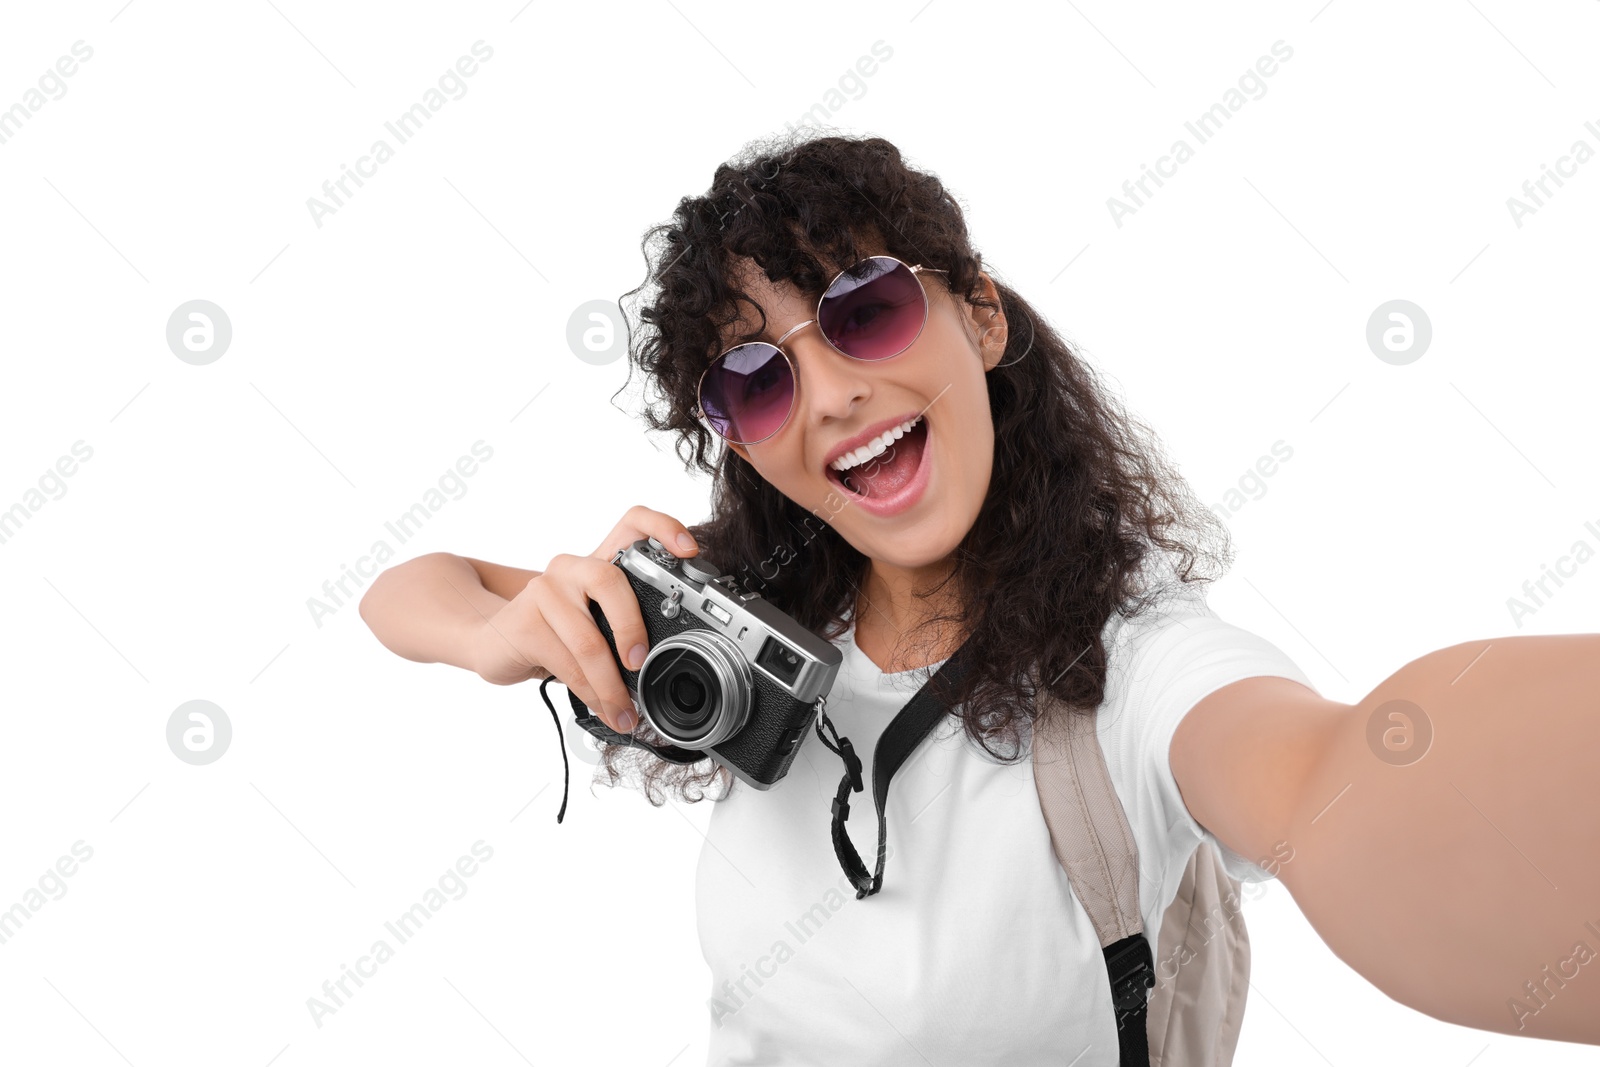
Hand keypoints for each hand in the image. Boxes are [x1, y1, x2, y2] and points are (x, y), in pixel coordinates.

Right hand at [468, 506, 699, 731]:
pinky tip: (602, 708)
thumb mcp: (594, 624)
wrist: (492, 641)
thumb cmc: (554, 633)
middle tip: (641, 665)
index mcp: (599, 561)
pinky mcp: (526, 622)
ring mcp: (544, 590)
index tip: (689, 551)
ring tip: (625, 712)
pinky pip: (568, 664)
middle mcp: (572, 567)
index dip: (663, 527)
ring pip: (589, 640)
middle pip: (610, 580)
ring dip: (611, 686)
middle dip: (632, 628)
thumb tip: (664, 670)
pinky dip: (591, 694)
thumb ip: (625, 630)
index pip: (633, 523)